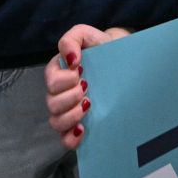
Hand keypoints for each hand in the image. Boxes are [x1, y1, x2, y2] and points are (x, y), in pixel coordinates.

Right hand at [46, 24, 124, 149]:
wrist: (127, 64)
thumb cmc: (106, 49)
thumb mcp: (90, 37)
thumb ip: (73, 39)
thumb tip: (69, 59)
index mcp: (60, 73)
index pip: (50, 80)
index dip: (64, 79)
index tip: (82, 71)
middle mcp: (61, 94)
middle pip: (51, 103)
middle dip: (70, 96)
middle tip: (88, 87)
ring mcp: (70, 112)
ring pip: (56, 122)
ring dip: (71, 115)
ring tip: (89, 105)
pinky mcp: (79, 127)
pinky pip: (65, 140)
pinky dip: (70, 138)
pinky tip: (83, 129)